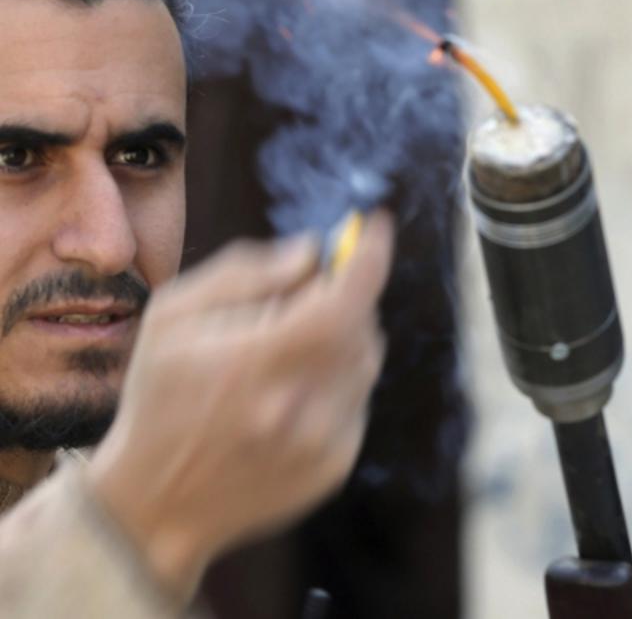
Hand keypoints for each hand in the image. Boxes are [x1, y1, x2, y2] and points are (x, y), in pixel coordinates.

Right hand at [86, 211, 394, 601]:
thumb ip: (244, 273)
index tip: (375, 225)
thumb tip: (313, 251)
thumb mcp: (173, 319)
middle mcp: (298, 407)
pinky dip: (337, 384)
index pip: (342, 300)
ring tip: (282, 357)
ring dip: (340, 341)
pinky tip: (288, 399)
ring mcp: (322, 442)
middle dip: (340, 298)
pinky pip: (358, 401)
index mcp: (255, 363)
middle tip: (297, 302)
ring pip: (365, 362)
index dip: (369, 256)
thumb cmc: (159, 400)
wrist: (155, 506)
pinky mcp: (336, 466)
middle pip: (360, 325)